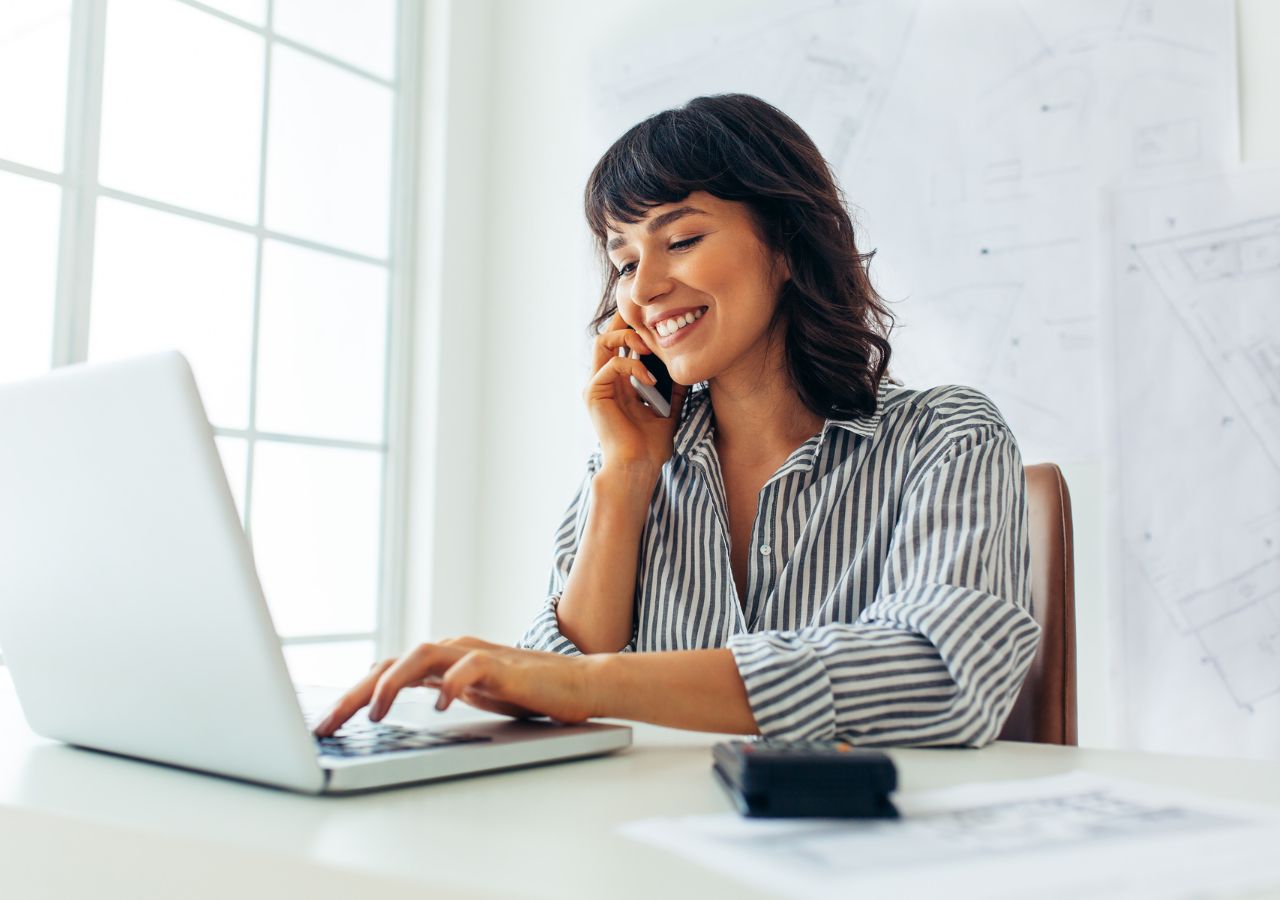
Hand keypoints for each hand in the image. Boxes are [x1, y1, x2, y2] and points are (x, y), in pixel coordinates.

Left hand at [312, 637, 598, 735]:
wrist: (577, 684)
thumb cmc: (525, 691)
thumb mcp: (468, 694)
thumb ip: (434, 689)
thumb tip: (387, 701)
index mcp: (439, 659)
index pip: (382, 670)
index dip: (349, 695)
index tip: (323, 726)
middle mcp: (451, 650)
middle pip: (390, 662)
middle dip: (354, 693)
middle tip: (327, 725)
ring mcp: (475, 654)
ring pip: (421, 656)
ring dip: (393, 683)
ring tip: (374, 713)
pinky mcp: (502, 665)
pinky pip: (470, 668)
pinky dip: (452, 685)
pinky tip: (441, 706)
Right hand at [585, 312, 688, 473]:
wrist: (639, 466)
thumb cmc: (651, 444)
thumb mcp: (668, 407)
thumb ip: (673, 386)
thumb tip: (686, 366)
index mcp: (619, 382)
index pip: (620, 342)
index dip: (634, 327)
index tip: (657, 322)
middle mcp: (604, 380)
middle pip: (606, 334)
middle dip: (627, 322)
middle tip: (651, 325)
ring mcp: (596, 385)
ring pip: (601, 341)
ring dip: (627, 337)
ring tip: (649, 347)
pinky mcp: (593, 393)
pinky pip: (611, 364)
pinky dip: (633, 365)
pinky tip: (650, 379)